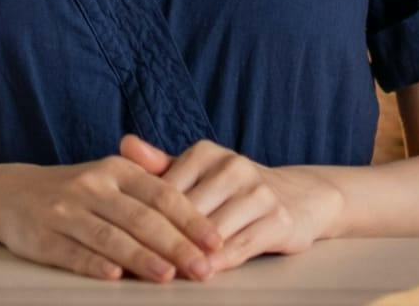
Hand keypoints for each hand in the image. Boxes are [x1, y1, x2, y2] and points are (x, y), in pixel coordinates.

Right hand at [0, 153, 224, 282]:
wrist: (11, 193)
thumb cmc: (78, 189)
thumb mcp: (111, 175)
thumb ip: (151, 187)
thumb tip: (200, 215)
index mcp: (116, 169)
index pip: (162, 193)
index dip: (191, 218)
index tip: (216, 242)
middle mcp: (92, 186)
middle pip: (141, 218)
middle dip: (176, 245)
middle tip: (203, 269)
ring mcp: (66, 212)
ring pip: (110, 237)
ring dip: (141, 258)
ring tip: (168, 276)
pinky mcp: (43, 238)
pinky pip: (73, 253)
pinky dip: (94, 265)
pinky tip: (115, 278)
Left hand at [121, 134, 343, 275]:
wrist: (298, 196)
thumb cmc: (234, 189)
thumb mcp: (197, 172)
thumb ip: (160, 164)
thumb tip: (125, 144)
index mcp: (207, 152)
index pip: (166, 190)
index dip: (143, 218)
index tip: (120, 240)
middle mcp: (234, 166)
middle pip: (187, 212)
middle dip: (163, 240)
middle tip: (137, 263)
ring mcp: (259, 192)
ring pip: (212, 232)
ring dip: (189, 255)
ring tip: (166, 273)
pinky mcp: (278, 219)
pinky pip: (241, 246)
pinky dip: (220, 262)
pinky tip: (204, 273)